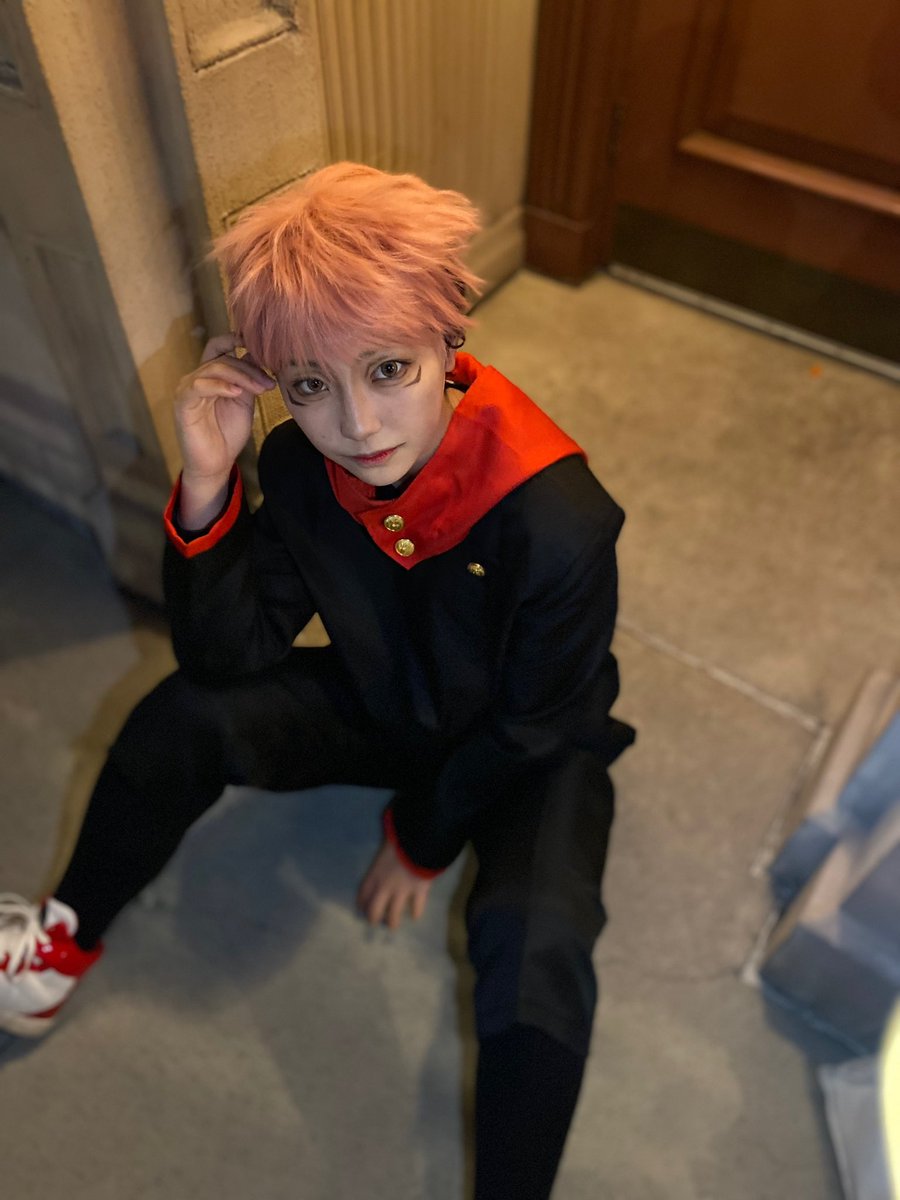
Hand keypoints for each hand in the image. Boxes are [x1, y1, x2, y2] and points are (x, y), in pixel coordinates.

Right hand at [174, 333, 272, 520]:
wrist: (216, 463)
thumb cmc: (228, 433)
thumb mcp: (244, 402)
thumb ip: (248, 380)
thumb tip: (257, 355)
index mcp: (210, 376)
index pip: (219, 346)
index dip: (235, 339)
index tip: (259, 343)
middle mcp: (197, 378)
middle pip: (222, 358)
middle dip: (250, 369)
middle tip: (269, 383)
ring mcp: (187, 389)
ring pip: (214, 369)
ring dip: (240, 377)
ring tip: (260, 389)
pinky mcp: (183, 403)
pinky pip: (198, 386)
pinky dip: (219, 386)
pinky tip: (236, 393)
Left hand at [357, 837, 432, 929]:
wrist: (419, 842)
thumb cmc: (399, 841)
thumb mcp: (385, 848)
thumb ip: (383, 857)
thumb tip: (385, 855)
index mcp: (375, 875)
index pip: (363, 894)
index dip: (362, 903)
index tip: (362, 909)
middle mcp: (385, 887)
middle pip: (375, 910)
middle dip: (373, 918)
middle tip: (375, 921)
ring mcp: (402, 891)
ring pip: (394, 915)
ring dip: (392, 922)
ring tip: (392, 926)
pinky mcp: (419, 892)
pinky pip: (416, 907)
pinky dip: (416, 912)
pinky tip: (415, 915)